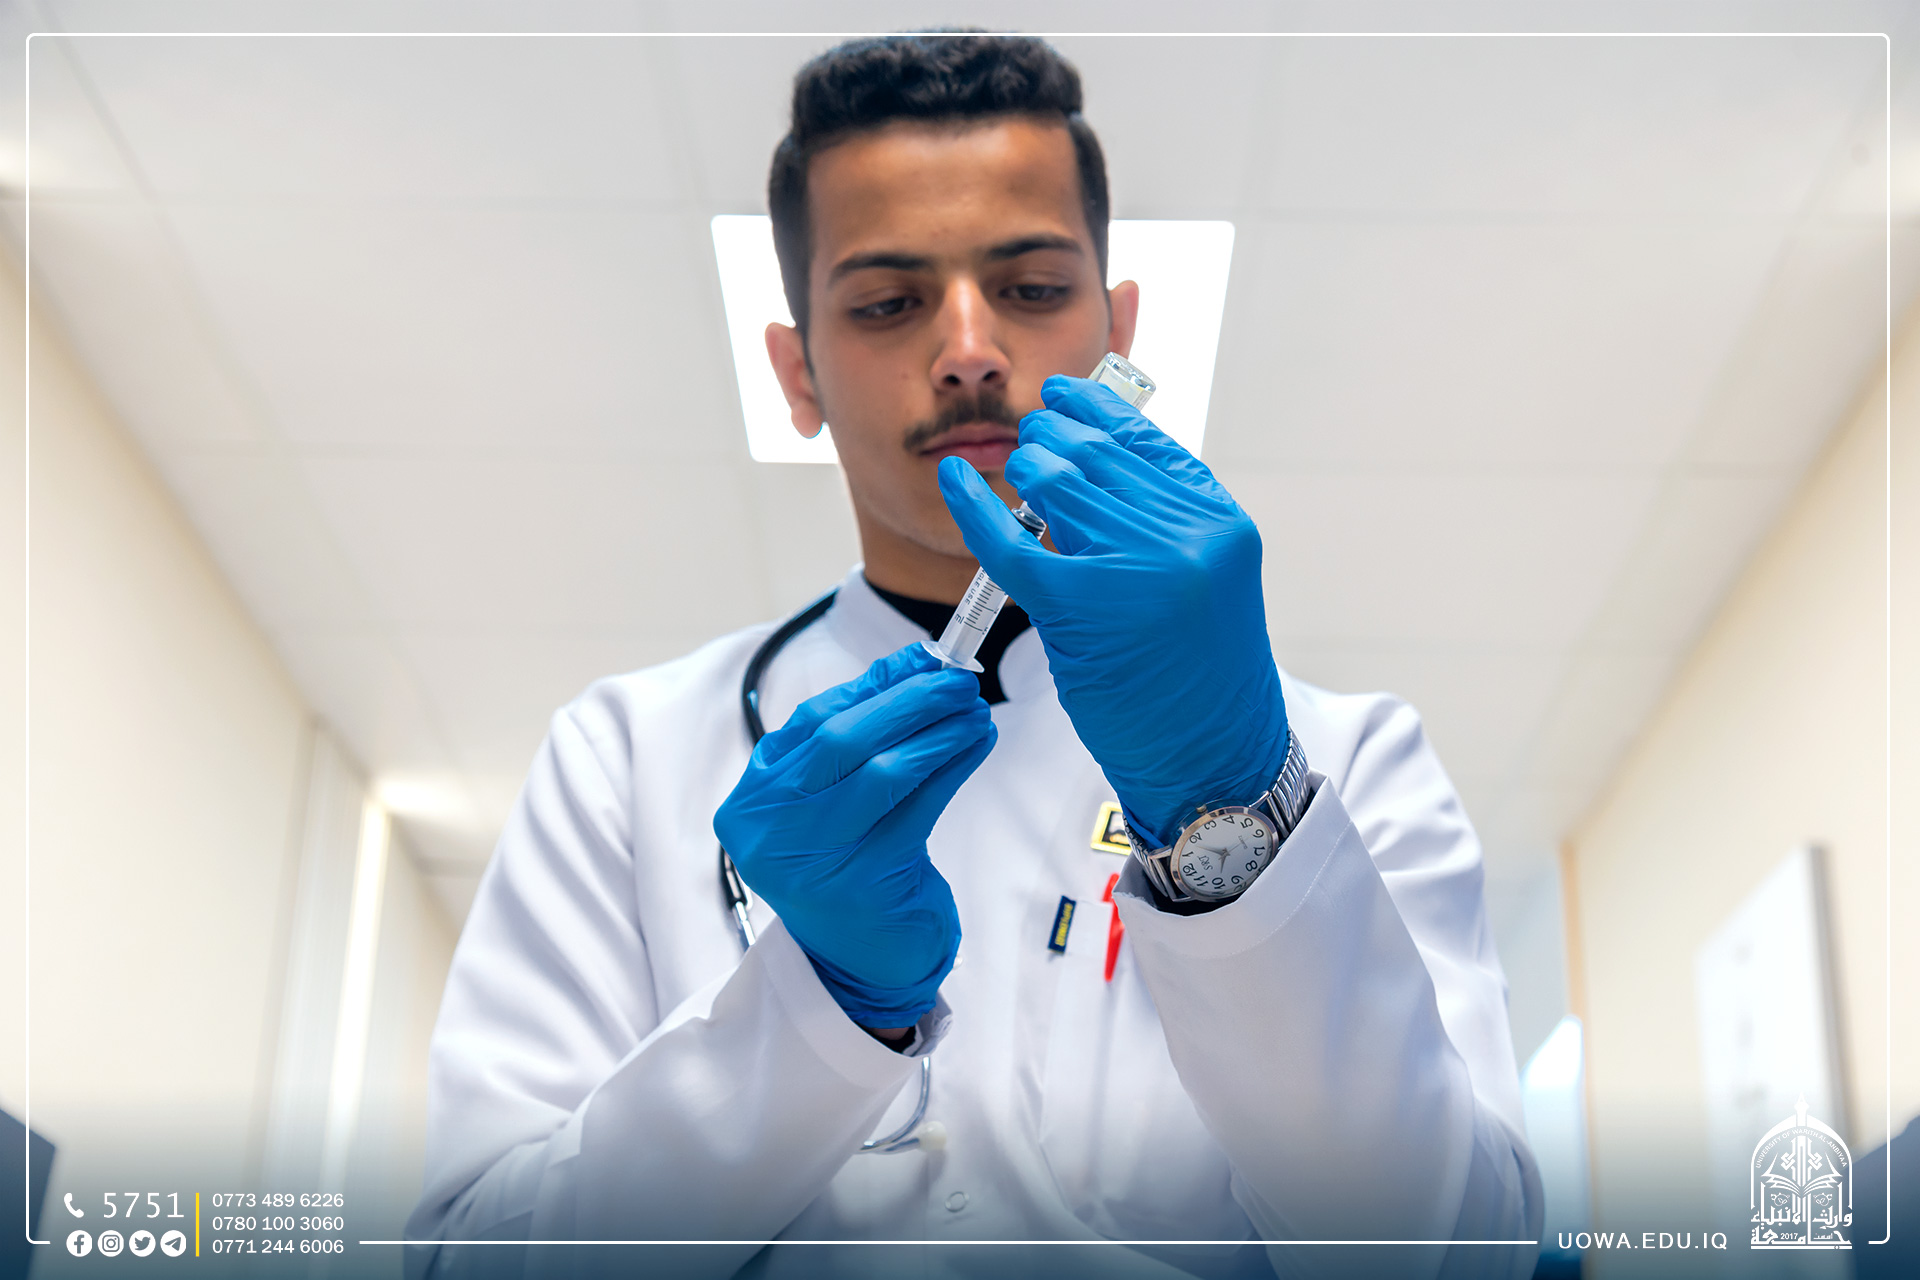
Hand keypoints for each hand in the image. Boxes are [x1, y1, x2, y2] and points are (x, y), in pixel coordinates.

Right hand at [713, 643, 994, 1026]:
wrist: (858, 965)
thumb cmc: (849, 870)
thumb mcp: (833, 805)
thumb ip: (856, 740)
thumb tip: (914, 663)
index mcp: (753, 801)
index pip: (811, 722)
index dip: (871, 685)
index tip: (921, 659)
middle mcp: (770, 830)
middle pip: (842, 740)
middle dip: (908, 700)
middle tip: (958, 678)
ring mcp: (811, 860)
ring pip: (882, 771)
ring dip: (937, 731)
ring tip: (974, 709)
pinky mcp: (860, 885)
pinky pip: (915, 809)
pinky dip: (950, 769)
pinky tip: (975, 746)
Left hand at [938, 375, 1288, 846]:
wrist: (1214, 761)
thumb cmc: (1201, 682)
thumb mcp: (1203, 584)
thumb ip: (1160, 526)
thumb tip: (1085, 470)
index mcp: (1218, 521)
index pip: (1146, 440)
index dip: (1097, 409)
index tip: (1063, 392)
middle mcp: (1184, 534)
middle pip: (1094, 453)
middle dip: (1052, 437)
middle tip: (1030, 440)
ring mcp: (1134, 566)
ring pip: (1053, 484)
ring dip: (1024, 470)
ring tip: (1014, 476)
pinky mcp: (1080, 605)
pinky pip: (1010, 541)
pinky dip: (973, 507)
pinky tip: (954, 478)